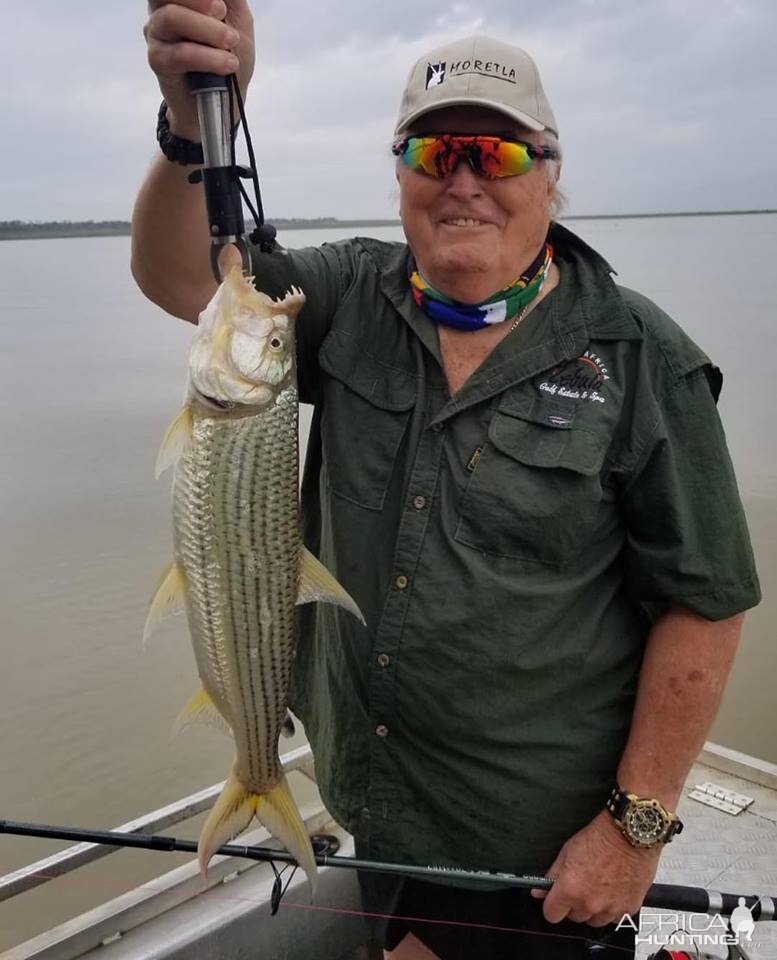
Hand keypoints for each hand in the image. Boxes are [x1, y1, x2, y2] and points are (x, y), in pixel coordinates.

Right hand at [144, 0, 255, 137]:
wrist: (223, 100)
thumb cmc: (228, 55)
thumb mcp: (238, 20)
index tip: (222, 7)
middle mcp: (161, 11)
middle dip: (202, 2)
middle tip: (225, 17)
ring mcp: (156, 35)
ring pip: (172, 18)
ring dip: (208, 31)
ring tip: (231, 43)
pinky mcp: (158, 61)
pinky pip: (179, 53)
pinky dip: (208, 58)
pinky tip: (227, 64)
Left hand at [530, 810, 660, 926]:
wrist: (630, 835)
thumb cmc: (600, 838)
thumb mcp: (567, 851)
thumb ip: (552, 875)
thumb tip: (539, 891)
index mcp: (571, 890)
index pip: (551, 914)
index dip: (552, 905)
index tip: (555, 900)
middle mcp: (590, 904)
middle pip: (574, 917)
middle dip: (574, 904)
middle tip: (581, 885)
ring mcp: (610, 910)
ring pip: (594, 920)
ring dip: (593, 909)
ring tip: (599, 886)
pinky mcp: (628, 910)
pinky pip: (614, 918)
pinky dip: (612, 908)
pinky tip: (613, 889)